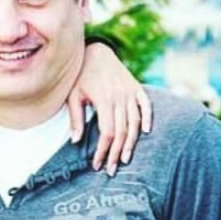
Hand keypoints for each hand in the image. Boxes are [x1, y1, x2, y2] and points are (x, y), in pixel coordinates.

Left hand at [68, 42, 151, 175]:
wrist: (95, 50)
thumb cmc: (79, 75)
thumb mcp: (72, 95)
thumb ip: (75, 118)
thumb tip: (75, 141)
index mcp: (104, 101)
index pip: (107, 133)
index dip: (103, 151)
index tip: (97, 164)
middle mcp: (120, 97)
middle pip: (122, 132)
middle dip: (117, 153)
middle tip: (112, 169)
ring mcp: (130, 92)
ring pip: (135, 122)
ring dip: (131, 142)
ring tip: (126, 158)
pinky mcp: (136, 87)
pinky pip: (146, 104)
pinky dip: (148, 117)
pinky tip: (147, 132)